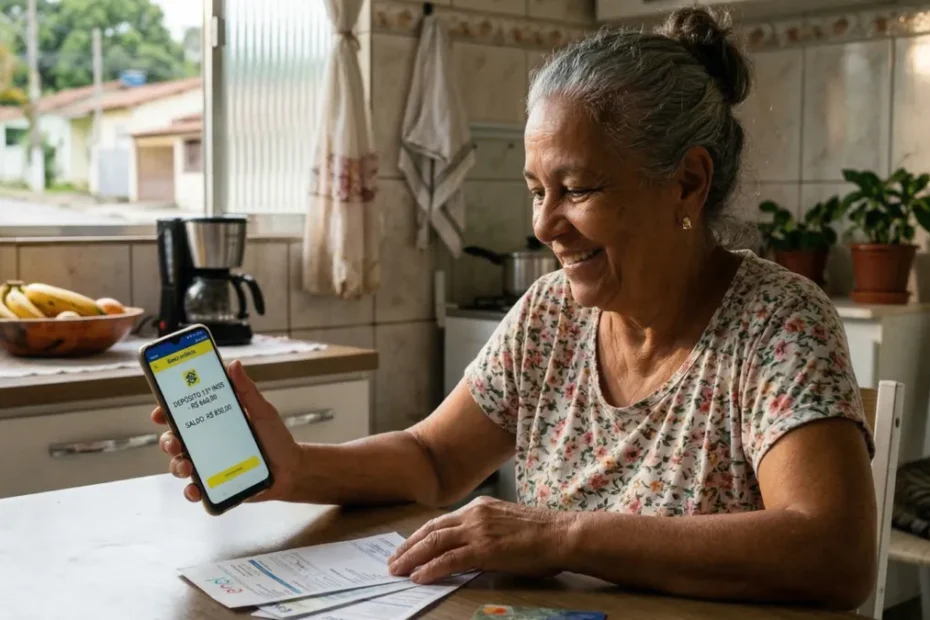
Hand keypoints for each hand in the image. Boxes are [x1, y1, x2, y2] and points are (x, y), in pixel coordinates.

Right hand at [151, 360, 301, 503]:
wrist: (291, 469)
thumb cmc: (276, 438)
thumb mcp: (262, 411)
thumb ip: (247, 390)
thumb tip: (234, 365)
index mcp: (213, 422)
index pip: (183, 415)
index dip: (166, 412)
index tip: (160, 411)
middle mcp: (207, 443)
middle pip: (175, 440)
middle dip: (168, 441)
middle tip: (175, 442)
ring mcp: (209, 465)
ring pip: (180, 465)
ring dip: (177, 466)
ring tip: (187, 467)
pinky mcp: (215, 485)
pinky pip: (196, 490)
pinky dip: (191, 492)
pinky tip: (195, 489)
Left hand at [387, 496, 567, 583]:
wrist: (561, 534)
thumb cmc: (541, 534)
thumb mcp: (505, 524)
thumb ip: (484, 530)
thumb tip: (466, 547)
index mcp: (480, 507)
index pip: (441, 521)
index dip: (420, 536)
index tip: (406, 547)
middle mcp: (474, 514)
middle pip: (431, 530)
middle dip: (409, 547)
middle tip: (393, 561)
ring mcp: (479, 530)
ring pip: (435, 542)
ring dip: (412, 557)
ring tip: (398, 570)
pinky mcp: (485, 549)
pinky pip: (450, 559)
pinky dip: (431, 568)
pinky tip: (419, 577)